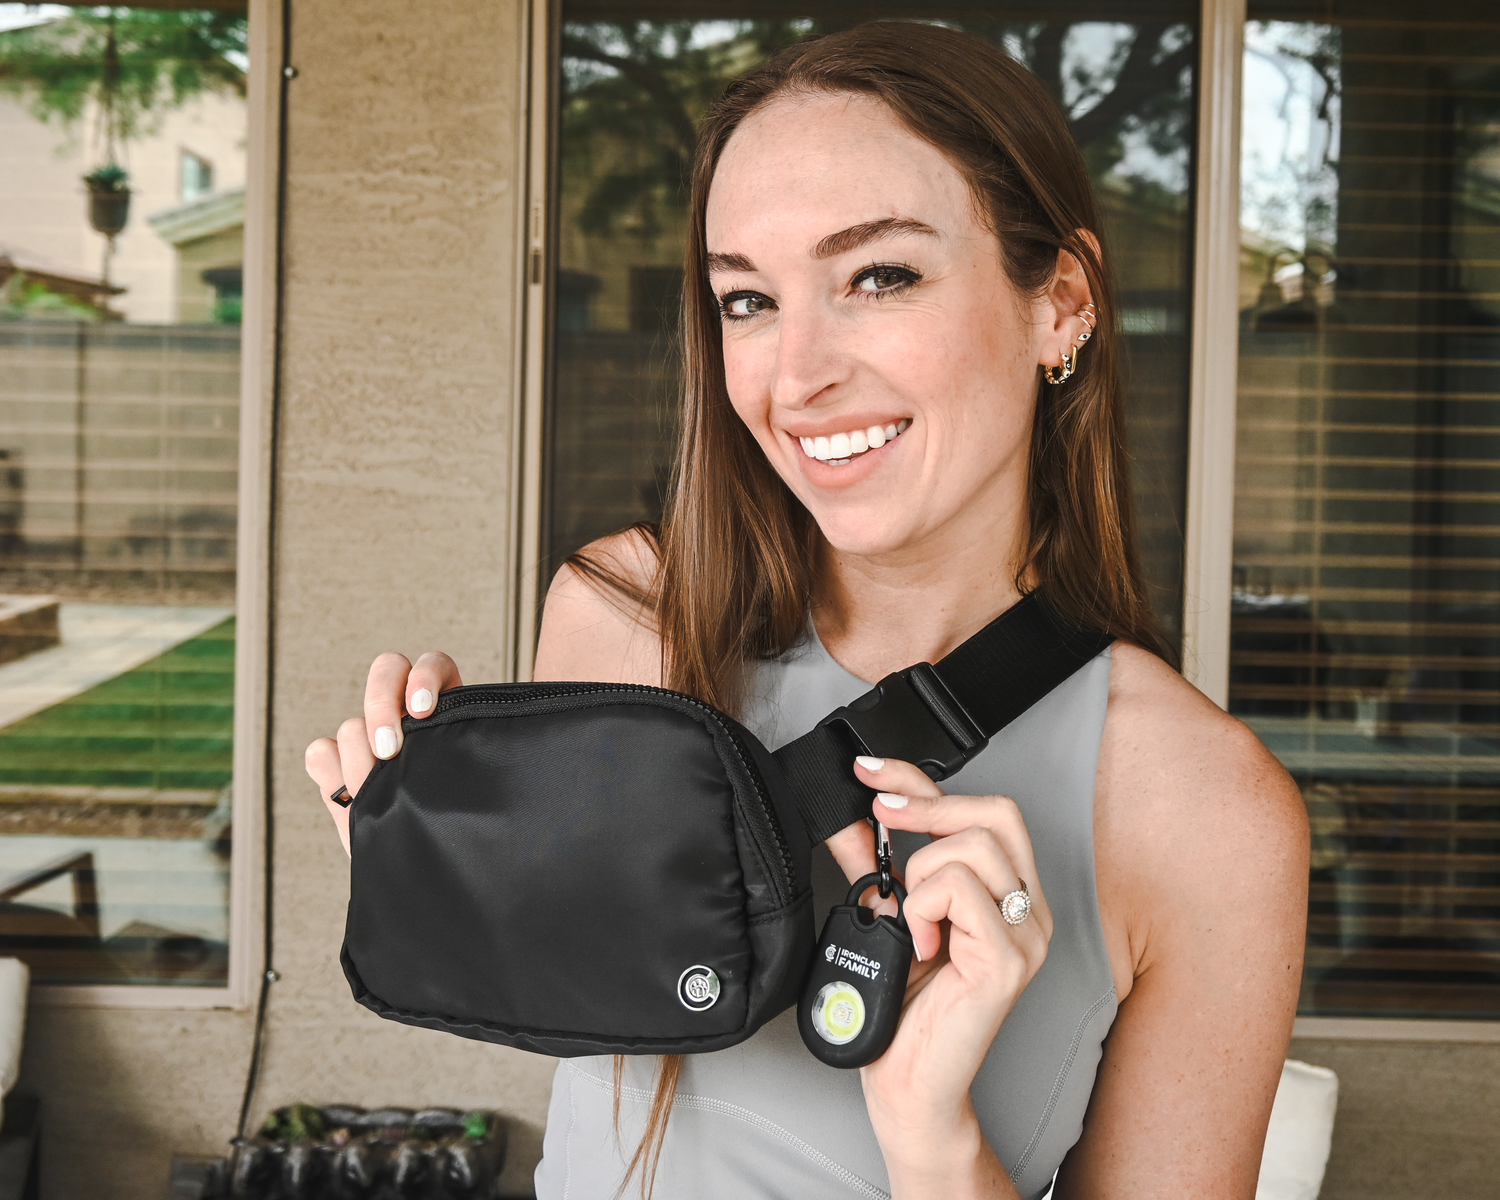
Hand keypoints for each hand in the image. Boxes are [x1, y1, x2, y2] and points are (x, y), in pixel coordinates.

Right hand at [303, 651, 463, 855]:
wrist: (429, 871)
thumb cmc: (459, 829)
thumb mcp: (470, 794)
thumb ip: (464, 765)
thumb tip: (463, 747)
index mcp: (447, 711)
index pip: (434, 665)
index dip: (425, 677)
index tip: (423, 710)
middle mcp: (406, 717)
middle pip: (386, 672)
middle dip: (380, 706)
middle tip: (389, 750)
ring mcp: (370, 742)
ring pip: (352, 726)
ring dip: (361, 763)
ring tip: (378, 799)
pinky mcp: (339, 770)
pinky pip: (321, 752)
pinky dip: (330, 771)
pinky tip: (349, 797)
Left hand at [839, 757, 1050, 1196]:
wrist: (910, 1085)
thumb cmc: (907, 1010)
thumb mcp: (897, 917)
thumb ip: (890, 868)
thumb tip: (861, 816)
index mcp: (1012, 896)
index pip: (984, 810)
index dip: (922, 779)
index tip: (870, 771)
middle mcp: (1031, 912)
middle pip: (995, 814)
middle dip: (927, 807)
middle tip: (880, 818)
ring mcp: (1027, 938)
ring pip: (973, 849)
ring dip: (923, 875)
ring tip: (914, 920)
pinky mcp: (1008, 963)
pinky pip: (959, 894)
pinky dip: (924, 909)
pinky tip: (921, 944)